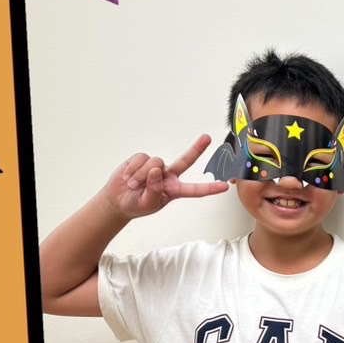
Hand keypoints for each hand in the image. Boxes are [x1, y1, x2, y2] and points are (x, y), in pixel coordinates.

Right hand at [102, 135, 228, 220]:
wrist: (118, 200)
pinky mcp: (142, 159)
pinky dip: (133, 169)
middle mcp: (168, 176)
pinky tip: (128, 177)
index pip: (195, 190)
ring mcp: (156, 166)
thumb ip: (154, 190)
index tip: (224, 187)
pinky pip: (141, 159)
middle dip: (197, 149)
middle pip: (185, 160)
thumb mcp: (148, 203)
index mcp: (174, 190)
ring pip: (155, 163)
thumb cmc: (136, 204)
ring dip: (141, 176)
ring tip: (133, 185)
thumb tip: (156, 170)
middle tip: (207, 138)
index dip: (209, 188)